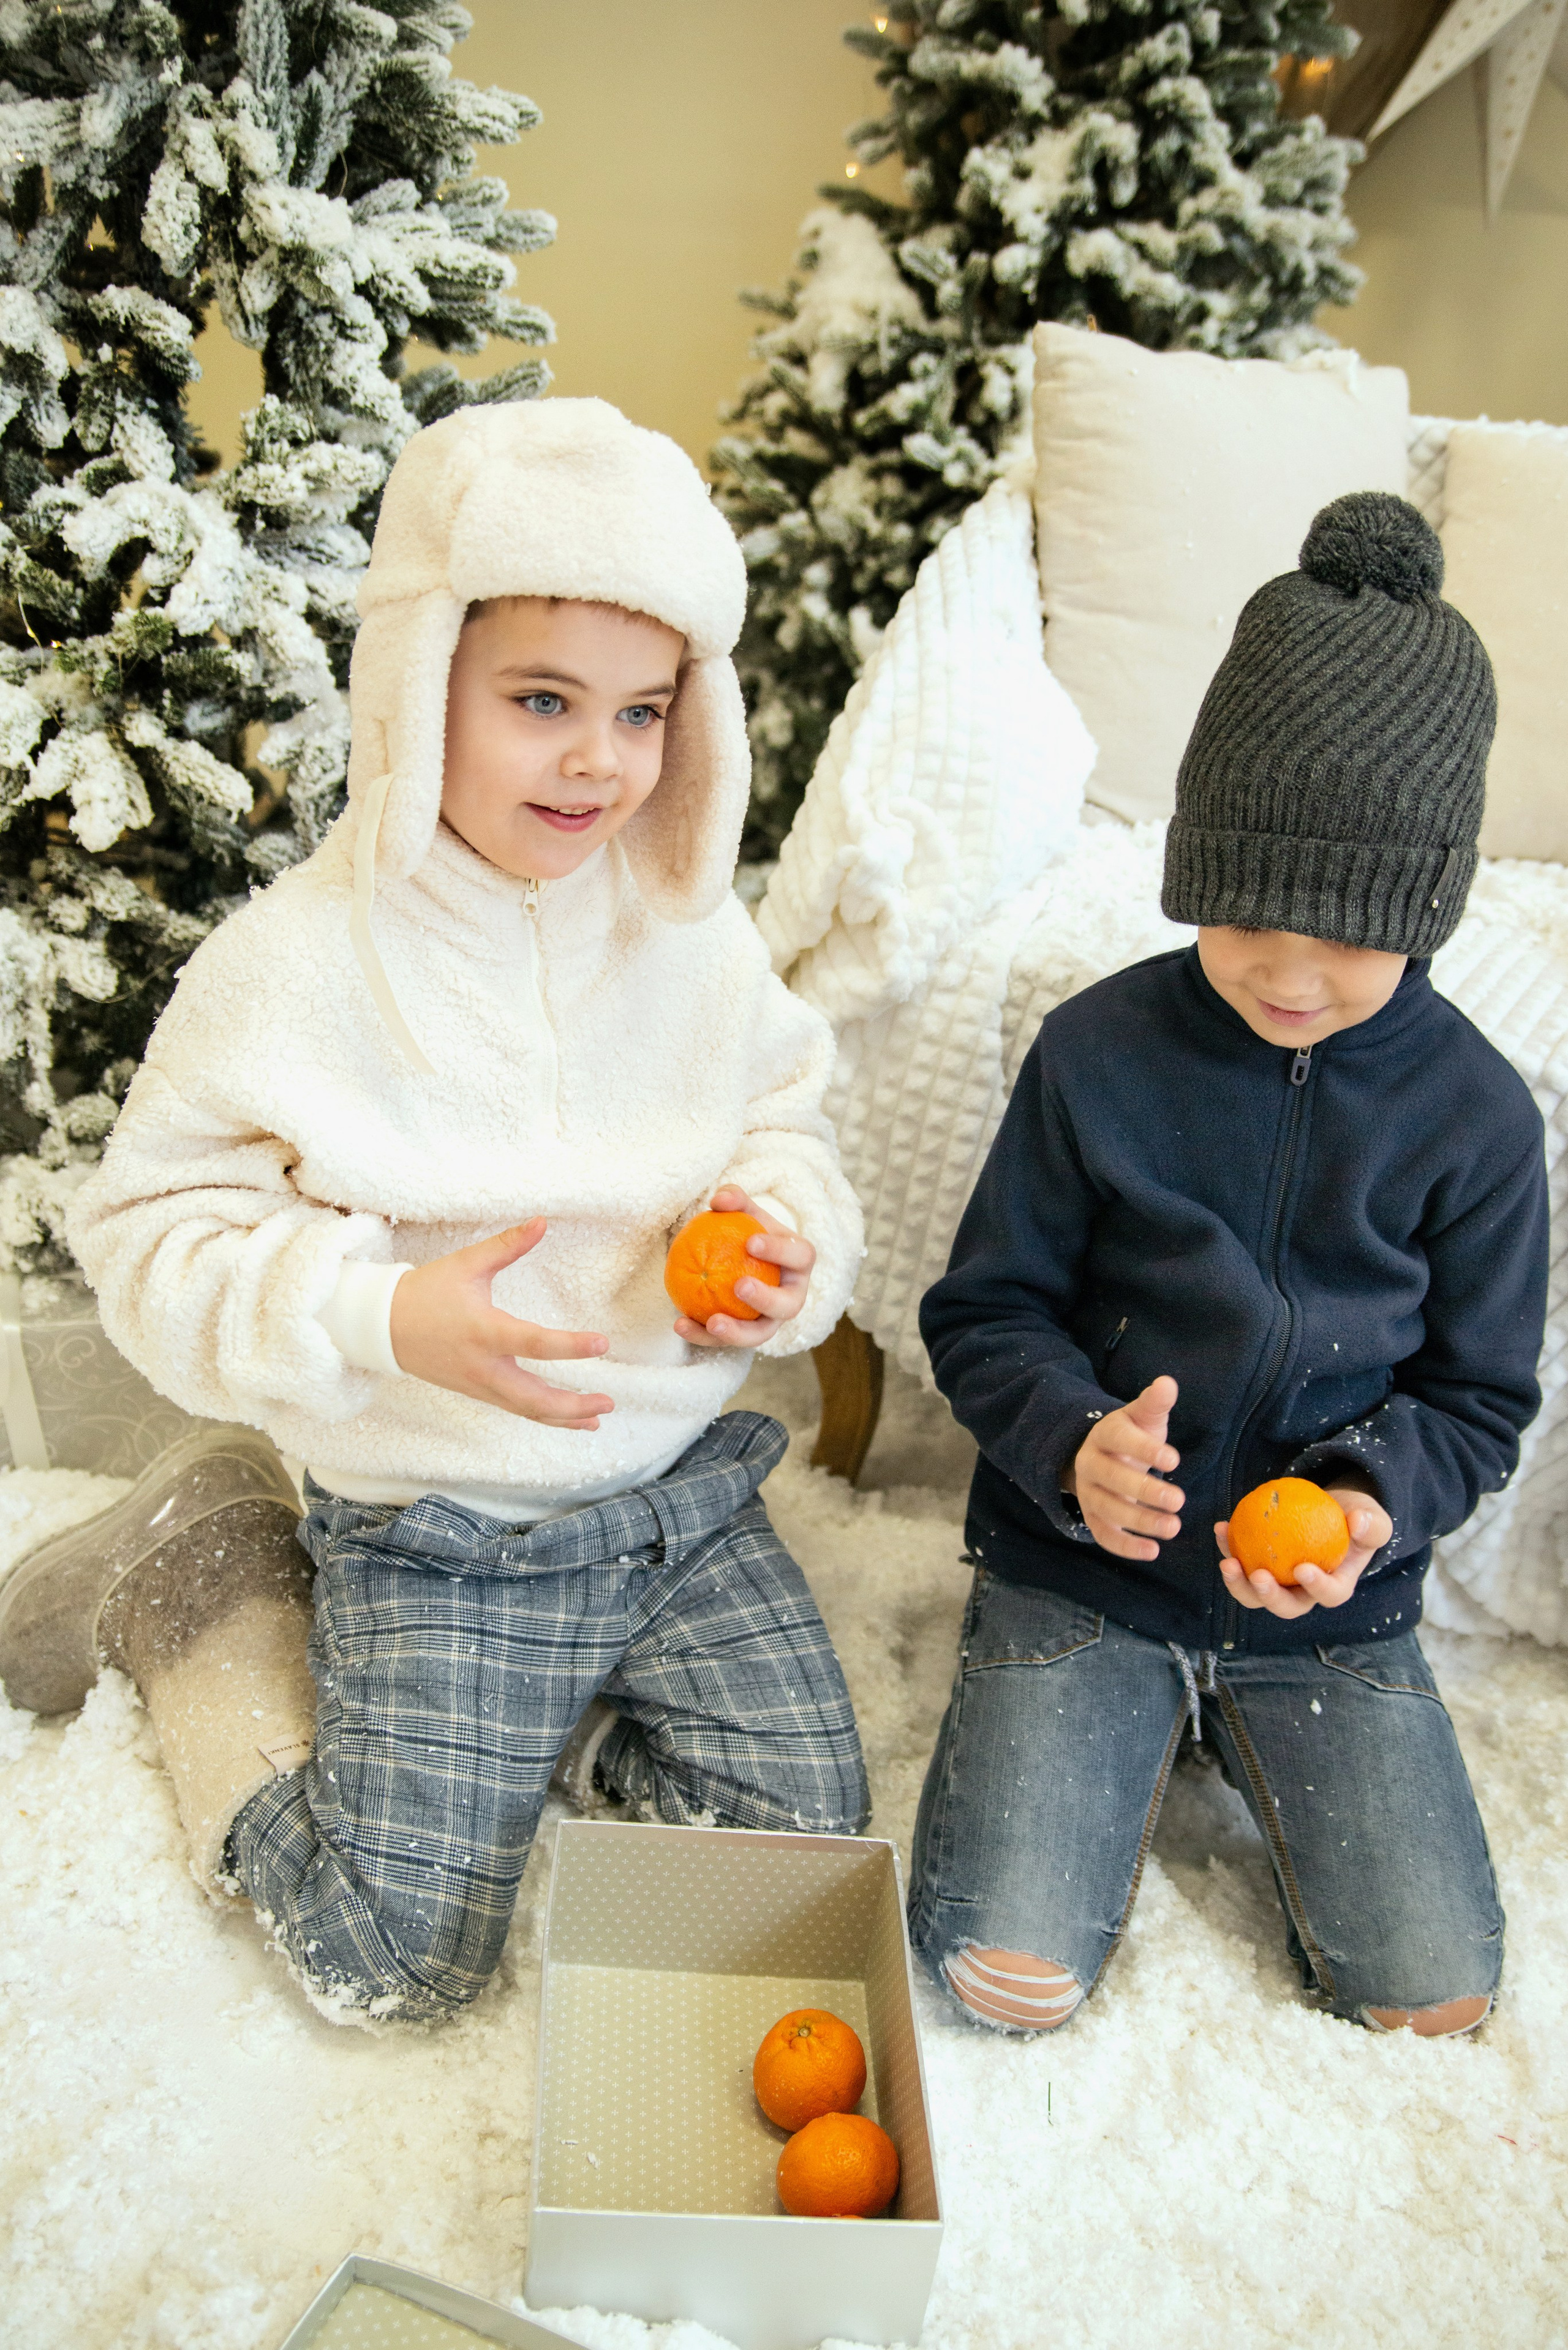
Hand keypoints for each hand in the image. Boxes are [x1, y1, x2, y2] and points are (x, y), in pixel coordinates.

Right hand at [389, 1218, 613, 1427]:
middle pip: (533, 1398)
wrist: (382, 1326)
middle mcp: (483, 1365)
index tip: (603, 1343)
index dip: (570, 1346)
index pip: (534, 1343)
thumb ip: (508, 1245)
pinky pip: (515, 1408)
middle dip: (572, 1405)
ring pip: (525, 1410)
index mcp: (483, 1331)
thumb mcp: (467, 1264)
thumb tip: (542, 1222)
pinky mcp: (476, 1391)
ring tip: (596, 1419)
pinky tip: (567, 1417)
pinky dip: (542, 1415)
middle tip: (608, 1402)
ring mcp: (478, 1384)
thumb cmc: (425, 1292)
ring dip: (563, 1417)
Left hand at [673, 1184, 814, 1351]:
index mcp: (799, 1263)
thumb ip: (735, 1201)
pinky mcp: (746, 1336)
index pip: (799, 1256)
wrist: (747, 1263)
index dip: (779, 1251)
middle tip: (740, 1286)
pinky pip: (726, 1341)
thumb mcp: (745, 1214)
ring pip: (760, 1334)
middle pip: (788, 1305)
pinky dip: (702, 1335)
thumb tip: (719, 1200)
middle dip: (767, 1299)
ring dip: (737, 1332)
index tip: (751, 1242)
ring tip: (712, 1322)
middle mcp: (792, 1296)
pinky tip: (680, 1324)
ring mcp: (771, 1321)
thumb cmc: (749, 1233)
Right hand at [1067, 1375, 1183, 1560]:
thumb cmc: (1133, 1436)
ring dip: (1140, 1522)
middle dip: (1145, 1492)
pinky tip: (1152, 1551)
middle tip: (1179, 1501)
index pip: (1121, 1440)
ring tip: (1174, 1527)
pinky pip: (1102, 1534)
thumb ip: (1155, 1403)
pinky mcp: (1092, 1517)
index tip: (1175, 1460)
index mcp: (1105, 1434)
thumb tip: (1167, 1383)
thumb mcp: (1143, 1417)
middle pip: (1112, 1479)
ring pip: (1107, 1510)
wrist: (1103, 1456)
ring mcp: (1088, 1492)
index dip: (1145, 1450)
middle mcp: (1090, 1463)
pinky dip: (1125, 1547)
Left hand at [1215, 1486, 1392, 1618]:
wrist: (1332, 1509)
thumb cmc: (1355, 1518)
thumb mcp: (1373, 1519)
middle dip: (1269, 1597)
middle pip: (1286, 1607)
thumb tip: (1358, 1521)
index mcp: (1335, 1586)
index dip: (1317, 1588)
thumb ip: (1372, 1524)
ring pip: (1256, 1594)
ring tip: (1227, 1560)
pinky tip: (1221, 1527)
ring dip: (1238, 1583)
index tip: (1303, 1569)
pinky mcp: (1259, 1566)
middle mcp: (1305, 1593)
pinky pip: (1241, 1562)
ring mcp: (1279, 1582)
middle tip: (1258, 1575)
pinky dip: (1228, 1547)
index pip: (1329, 1595)